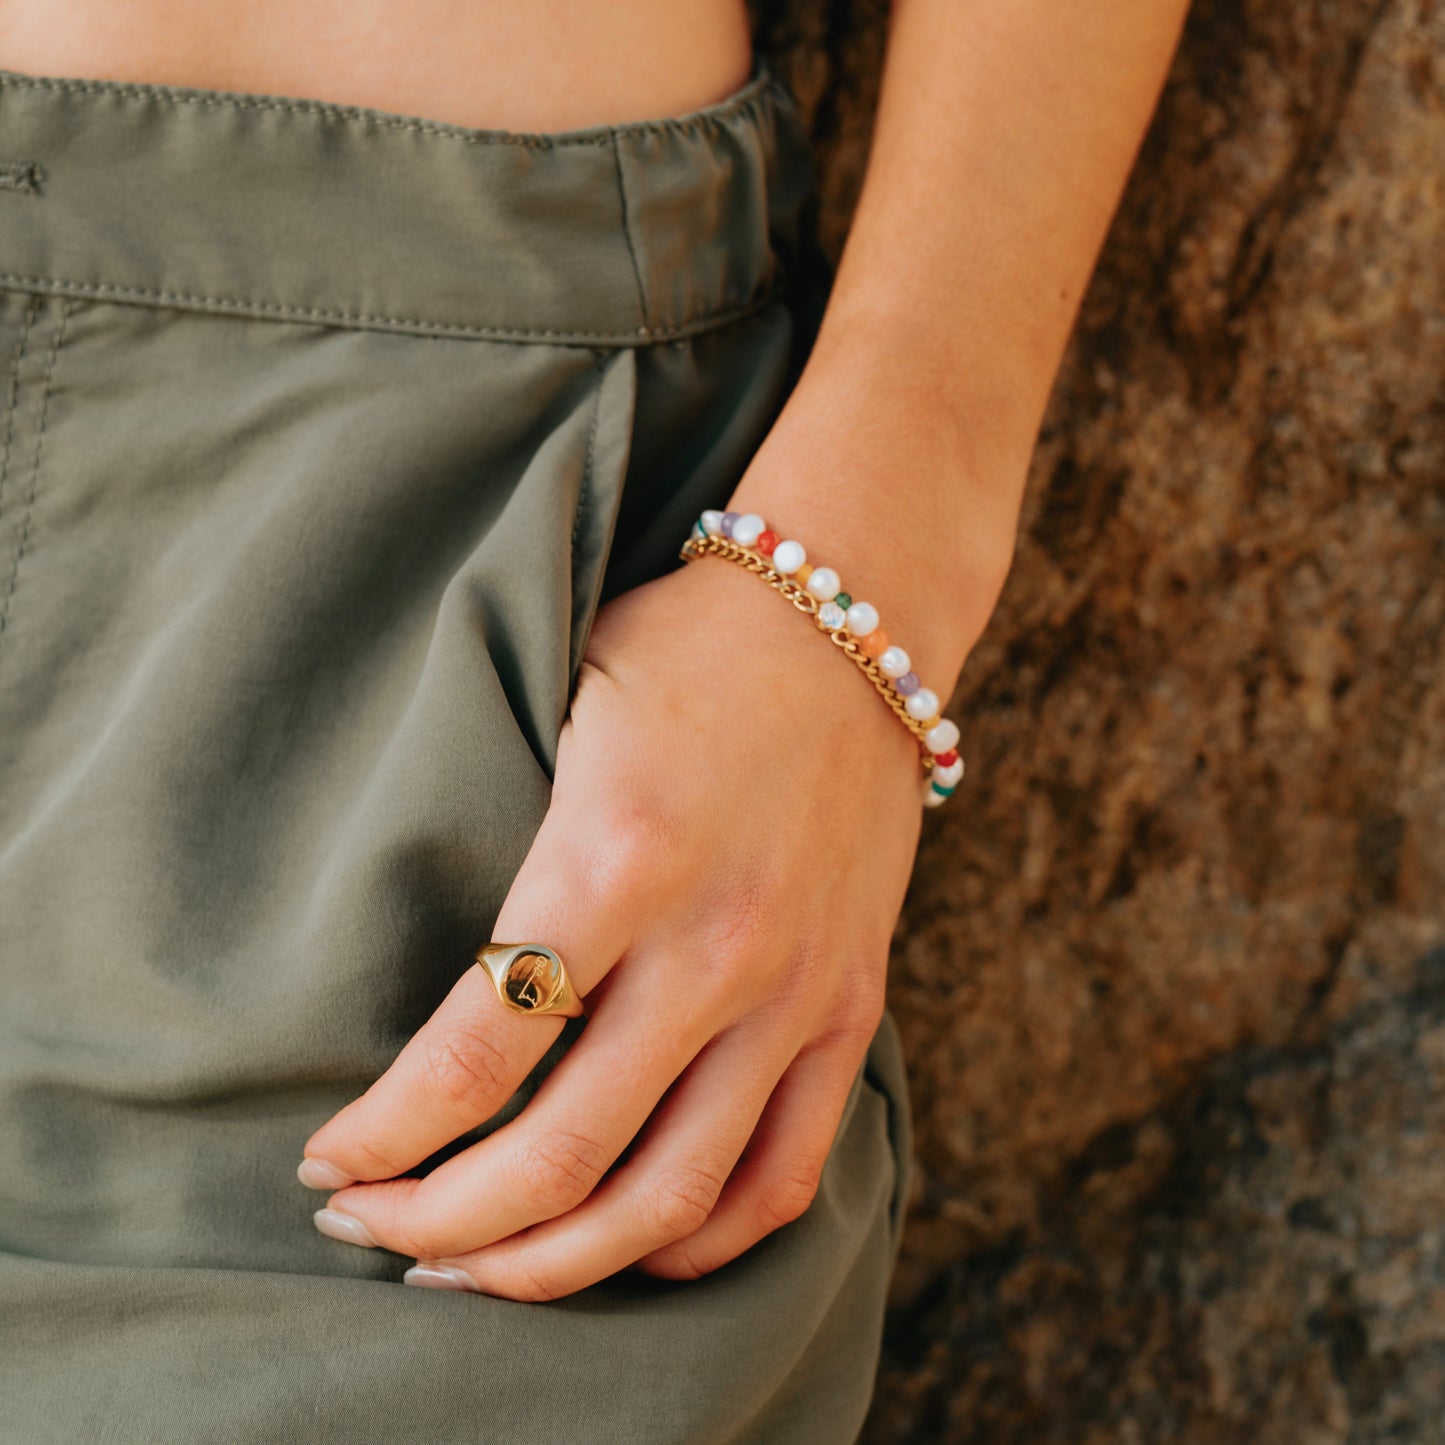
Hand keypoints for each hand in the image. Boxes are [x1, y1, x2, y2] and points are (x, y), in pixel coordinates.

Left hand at [298, 543, 926, 1299]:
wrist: (847, 624)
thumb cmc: (685, 654)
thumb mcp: (561, 711)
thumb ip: (509, 858)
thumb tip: (429, 999)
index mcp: (616, 860)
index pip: (472, 1055)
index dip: (381, 1135)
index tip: (329, 1162)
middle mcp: (713, 946)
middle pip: (559, 1155)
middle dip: (439, 1223)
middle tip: (371, 1232)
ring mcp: (794, 989)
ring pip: (667, 1197)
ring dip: (554, 1263)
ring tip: (475, 1269)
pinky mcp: (849, 1006)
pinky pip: (781, 1174)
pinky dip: (698, 1240)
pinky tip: (628, 1243)